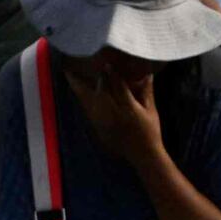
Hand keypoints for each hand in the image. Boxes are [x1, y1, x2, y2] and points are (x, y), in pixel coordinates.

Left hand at [62, 50, 169, 172]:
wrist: (143, 155)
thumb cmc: (150, 131)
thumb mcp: (151, 111)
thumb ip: (147, 92)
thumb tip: (147, 73)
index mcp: (130, 110)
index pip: (119, 88)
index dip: (112, 76)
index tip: (106, 64)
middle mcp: (115, 115)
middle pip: (100, 94)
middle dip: (90, 80)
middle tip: (80, 65)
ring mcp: (105, 124)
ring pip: (89, 102)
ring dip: (79, 88)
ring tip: (69, 74)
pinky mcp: (99, 129)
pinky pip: (88, 111)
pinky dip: (82, 99)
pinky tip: (76, 90)